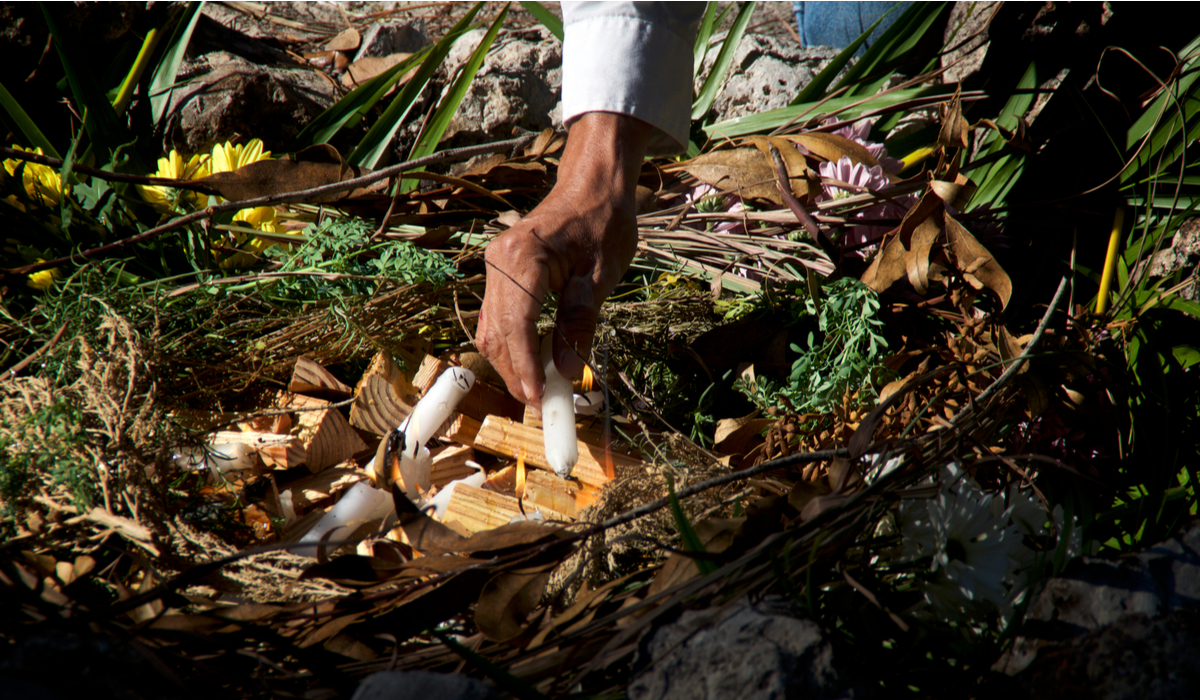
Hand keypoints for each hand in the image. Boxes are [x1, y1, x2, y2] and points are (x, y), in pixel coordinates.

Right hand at [477, 113, 651, 407]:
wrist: (592, 185)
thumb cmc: (603, 221)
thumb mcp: (602, 273)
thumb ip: (580, 321)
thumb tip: (565, 370)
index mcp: (522, 256)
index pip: (516, 324)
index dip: (525, 368)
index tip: (540, 400)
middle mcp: (498, 261)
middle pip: (496, 333)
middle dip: (517, 375)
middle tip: (544, 407)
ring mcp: (494, 267)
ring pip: (492, 330)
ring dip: (513, 365)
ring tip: (542, 392)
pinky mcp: (500, 273)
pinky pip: (498, 319)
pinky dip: (513, 346)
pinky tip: (536, 365)